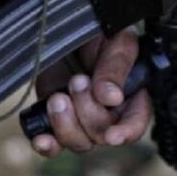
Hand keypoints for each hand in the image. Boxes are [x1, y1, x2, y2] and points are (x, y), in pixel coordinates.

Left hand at [28, 30, 151, 156]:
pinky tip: (41, 138)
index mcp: (131, 95)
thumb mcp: (115, 42)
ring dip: (66, 124)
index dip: (125, 132)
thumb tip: (113, 98)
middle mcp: (109, 113)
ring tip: (58, 97)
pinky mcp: (57, 120)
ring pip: (79, 143)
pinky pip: (54, 145)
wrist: (65, 30)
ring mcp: (82, 119)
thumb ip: (116, 67)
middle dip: (88, 111)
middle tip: (77, 80)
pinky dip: (47, 145)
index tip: (111, 136)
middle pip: (103, 134)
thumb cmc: (98, 33)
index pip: (135, 123)